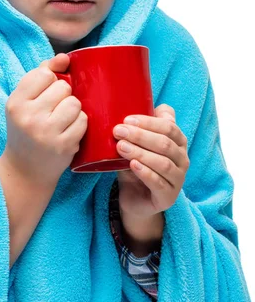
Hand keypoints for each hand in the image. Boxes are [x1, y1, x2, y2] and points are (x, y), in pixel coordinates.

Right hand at [3, 53, 87, 189]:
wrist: (24, 169)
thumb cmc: (26, 128)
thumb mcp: (24, 101)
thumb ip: (41, 75)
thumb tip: (64, 57)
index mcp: (16, 102)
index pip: (44, 74)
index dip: (50, 81)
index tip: (45, 94)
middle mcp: (29, 117)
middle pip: (63, 87)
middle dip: (63, 96)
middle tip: (53, 110)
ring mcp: (47, 132)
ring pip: (76, 103)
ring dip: (73, 110)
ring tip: (62, 120)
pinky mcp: (63, 146)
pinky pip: (83, 121)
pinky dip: (79, 124)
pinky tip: (68, 131)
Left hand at [113, 104, 189, 219]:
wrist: (135, 199)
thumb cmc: (135, 165)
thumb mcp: (136, 144)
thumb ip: (138, 127)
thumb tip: (125, 103)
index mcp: (178, 142)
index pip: (169, 127)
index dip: (148, 122)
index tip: (126, 119)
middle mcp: (182, 159)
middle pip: (165, 143)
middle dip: (140, 135)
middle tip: (118, 131)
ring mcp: (178, 179)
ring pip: (163, 163)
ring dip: (141, 153)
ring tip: (121, 147)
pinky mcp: (169, 197)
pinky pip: (159, 183)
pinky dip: (145, 172)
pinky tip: (133, 165)